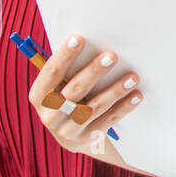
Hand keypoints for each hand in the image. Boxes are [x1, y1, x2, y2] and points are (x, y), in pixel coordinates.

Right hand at [28, 33, 139, 163]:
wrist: (71, 137)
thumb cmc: (68, 98)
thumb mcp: (60, 86)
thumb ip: (69, 69)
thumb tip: (93, 41)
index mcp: (39, 96)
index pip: (51, 73)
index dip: (64, 55)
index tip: (79, 38)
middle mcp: (50, 115)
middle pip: (74, 90)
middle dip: (94, 71)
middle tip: (112, 56)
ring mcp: (68, 129)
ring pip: (94, 107)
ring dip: (115, 90)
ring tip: (133, 77)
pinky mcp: (87, 138)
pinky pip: (108, 120)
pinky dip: (124, 107)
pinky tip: (137, 95)